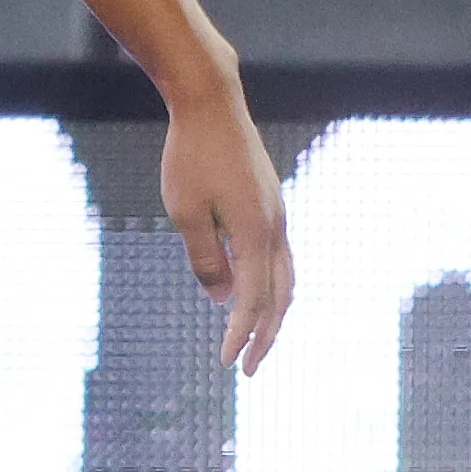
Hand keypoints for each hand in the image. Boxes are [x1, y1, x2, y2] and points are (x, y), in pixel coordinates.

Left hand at [160, 95, 292, 372]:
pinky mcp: (271, 203)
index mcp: (257, 233)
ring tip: (255, 339)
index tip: (227, 362)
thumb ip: (205, 258)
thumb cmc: (189, 155)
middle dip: (266, 336)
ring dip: (272, 312)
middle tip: (247, 368)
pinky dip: (270, 283)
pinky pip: (278, 255)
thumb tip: (224, 299)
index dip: (241, 334)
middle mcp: (276, 227)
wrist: (211, 103)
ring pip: (285, 277)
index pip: (254, 300)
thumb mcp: (185, 211)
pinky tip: (250, 292)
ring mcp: (278, 214)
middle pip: (280, 296)